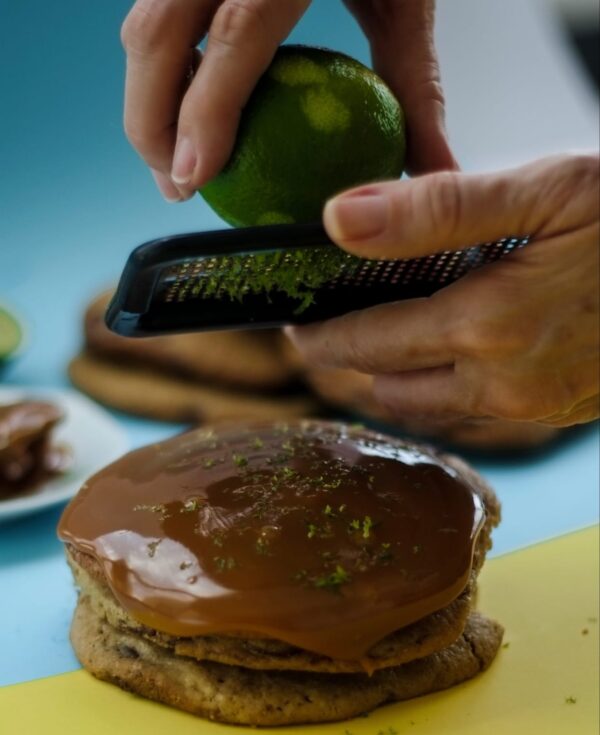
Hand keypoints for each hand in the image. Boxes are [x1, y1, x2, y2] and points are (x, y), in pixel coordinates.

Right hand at [120, 0, 455, 201]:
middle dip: (149, 122)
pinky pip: (155, 9)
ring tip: (177, 160)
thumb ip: (415, 84)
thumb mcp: (406, 0)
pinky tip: (185, 107)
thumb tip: (434, 167)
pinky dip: (162, 67)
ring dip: (147, 98)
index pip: (235, 33)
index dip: (205, 113)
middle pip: (155, 30)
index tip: (196, 177)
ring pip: (142, 20)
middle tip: (177, 187)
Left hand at [288, 153, 599, 427]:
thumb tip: (339, 221)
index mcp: (487, 327)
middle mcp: (502, 384)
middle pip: (387, 387)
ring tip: (375, 335)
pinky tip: (441, 348)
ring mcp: (530, 407)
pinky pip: (468, 411)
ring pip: (426, 406)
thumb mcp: (544, 190)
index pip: (364, 345)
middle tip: (322, 326)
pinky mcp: (553, 412)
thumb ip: (435, 211)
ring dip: (391, 377)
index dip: (318, 335)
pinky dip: (437, 385)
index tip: (289, 321)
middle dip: (346, 360)